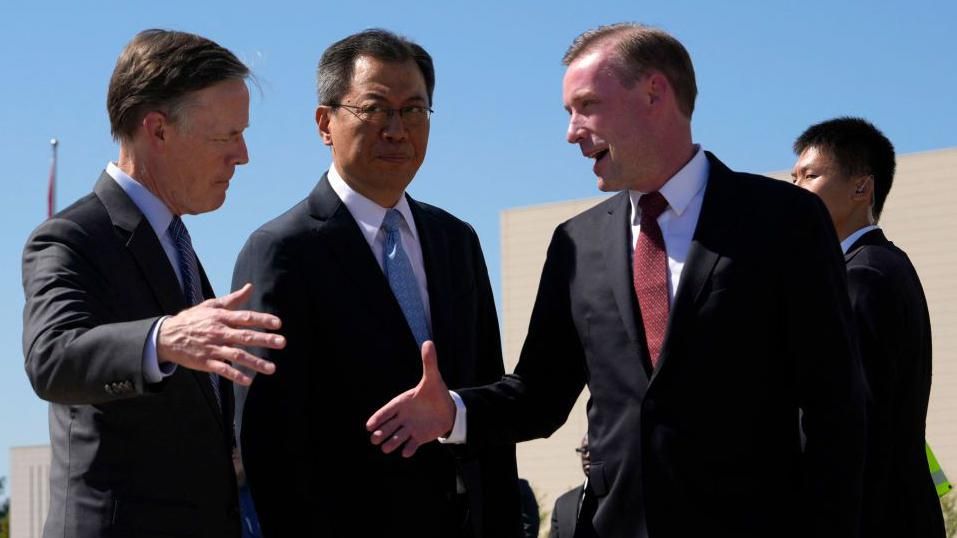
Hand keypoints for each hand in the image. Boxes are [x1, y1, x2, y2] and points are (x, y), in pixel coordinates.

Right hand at [157, 283, 283, 385]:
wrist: (167, 336)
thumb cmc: (193, 319)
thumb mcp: (211, 306)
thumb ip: (232, 299)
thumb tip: (250, 287)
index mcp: (221, 318)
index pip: (245, 317)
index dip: (262, 319)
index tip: (278, 323)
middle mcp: (219, 332)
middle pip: (245, 336)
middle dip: (264, 340)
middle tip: (282, 343)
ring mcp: (212, 348)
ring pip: (237, 355)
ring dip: (255, 362)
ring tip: (271, 368)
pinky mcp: (206, 362)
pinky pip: (223, 370)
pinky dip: (235, 375)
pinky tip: (248, 381)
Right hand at [366, 341, 455, 456]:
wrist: (447, 409)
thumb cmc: (435, 392)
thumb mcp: (432, 378)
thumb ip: (429, 363)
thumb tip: (428, 342)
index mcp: (402, 402)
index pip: (387, 410)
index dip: (378, 418)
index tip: (369, 426)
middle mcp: (403, 417)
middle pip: (388, 426)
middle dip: (381, 433)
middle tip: (374, 439)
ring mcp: (410, 428)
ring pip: (397, 437)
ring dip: (392, 443)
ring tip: (386, 448)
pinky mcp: (418, 438)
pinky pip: (411, 445)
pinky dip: (408, 449)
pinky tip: (406, 452)